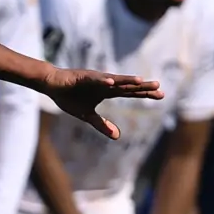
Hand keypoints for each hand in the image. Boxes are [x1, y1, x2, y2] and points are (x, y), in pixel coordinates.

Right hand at [47, 67, 164, 140]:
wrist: (52, 85)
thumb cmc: (69, 97)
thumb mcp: (86, 116)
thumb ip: (102, 124)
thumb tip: (117, 136)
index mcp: (107, 91)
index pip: (130, 93)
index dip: (144, 94)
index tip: (161, 96)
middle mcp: (105, 83)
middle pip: (127, 86)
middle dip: (142, 87)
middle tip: (159, 87)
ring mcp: (95, 79)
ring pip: (114, 80)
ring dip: (127, 81)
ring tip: (140, 81)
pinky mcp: (83, 77)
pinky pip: (94, 80)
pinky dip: (103, 81)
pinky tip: (112, 82)